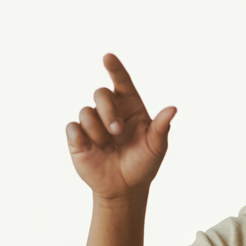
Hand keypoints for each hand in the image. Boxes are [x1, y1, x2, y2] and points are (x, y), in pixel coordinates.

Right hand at [65, 54, 176, 201]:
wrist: (125, 188)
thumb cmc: (143, 164)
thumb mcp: (156, 146)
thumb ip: (162, 127)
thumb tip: (173, 108)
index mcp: (130, 107)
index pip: (122, 82)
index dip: (115, 68)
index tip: (108, 57)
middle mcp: (110, 111)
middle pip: (101, 94)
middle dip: (108, 111)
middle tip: (117, 131)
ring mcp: (92, 123)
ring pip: (86, 111)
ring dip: (97, 130)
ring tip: (108, 148)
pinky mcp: (77, 137)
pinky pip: (72, 127)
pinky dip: (80, 136)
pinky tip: (89, 148)